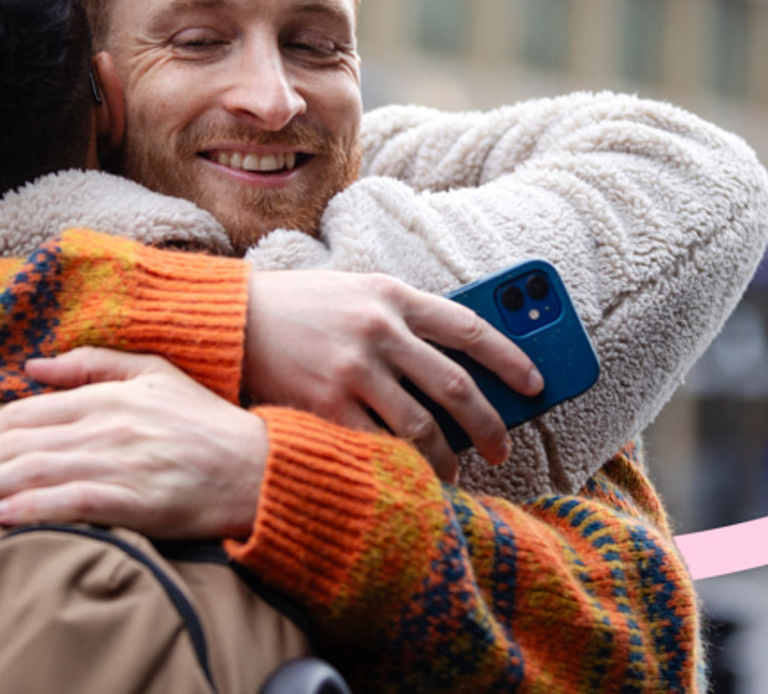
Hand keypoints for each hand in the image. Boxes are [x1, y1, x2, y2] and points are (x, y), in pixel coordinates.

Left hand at [0, 353, 267, 536]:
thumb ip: (95, 364)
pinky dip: (35, 508)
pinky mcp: (135, 499)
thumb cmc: (205, 422)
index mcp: (109, 395)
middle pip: (22, 441)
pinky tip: (2, 515)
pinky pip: (75, 502)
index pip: (29, 411)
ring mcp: (121, 462)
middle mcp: (108, 425)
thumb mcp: (154, 373)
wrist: (256, 466)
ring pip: (37, 471)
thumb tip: (36, 363)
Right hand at [243, 270, 541, 479]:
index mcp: (392, 294)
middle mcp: (379, 329)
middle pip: (456, 386)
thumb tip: (457, 364)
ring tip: (455, 472)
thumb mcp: (356, 291)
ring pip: (422, 427)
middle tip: (502, 447)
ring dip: (447, 458)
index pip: (469, 328)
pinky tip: (408, 476)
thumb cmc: (301, 306)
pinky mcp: (326, 404)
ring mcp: (353, 369)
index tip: (535, 385)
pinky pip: (378, 446)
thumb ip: (402, 317)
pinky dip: (400, 467)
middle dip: (489, 424)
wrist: (233, 319)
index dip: (510, 359)